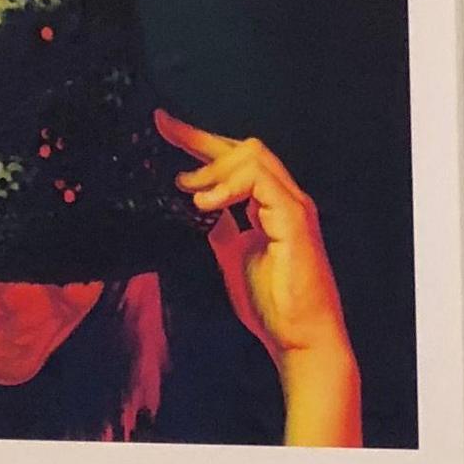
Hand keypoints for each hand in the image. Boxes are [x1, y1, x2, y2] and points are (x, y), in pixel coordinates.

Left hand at [157, 111, 360, 446]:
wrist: (299, 338)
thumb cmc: (272, 304)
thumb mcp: (233, 255)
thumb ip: (220, 226)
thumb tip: (196, 203)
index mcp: (273, 205)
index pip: (237, 160)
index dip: (199, 140)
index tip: (163, 125)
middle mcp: (286, 199)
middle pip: (245, 148)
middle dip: (200, 140)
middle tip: (165, 141)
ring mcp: (293, 207)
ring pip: (254, 156)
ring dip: (214, 169)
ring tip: (190, 193)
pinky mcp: (295, 222)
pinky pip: (261, 182)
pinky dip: (229, 187)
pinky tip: (205, 205)